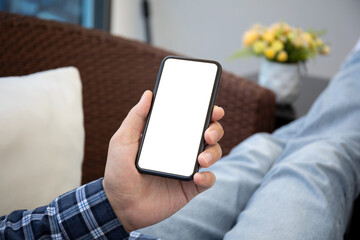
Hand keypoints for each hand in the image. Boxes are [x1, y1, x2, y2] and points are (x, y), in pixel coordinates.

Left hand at [103, 90, 224, 232]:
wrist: (120, 205)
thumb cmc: (118, 172)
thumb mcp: (122, 141)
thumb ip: (136, 117)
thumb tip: (148, 94)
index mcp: (168, 136)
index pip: (191, 119)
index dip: (206, 112)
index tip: (213, 108)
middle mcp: (181, 149)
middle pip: (208, 134)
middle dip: (215, 130)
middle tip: (207, 134)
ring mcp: (187, 168)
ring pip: (213, 154)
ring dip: (213, 153)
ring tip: (201, 159)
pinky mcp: (190, 187)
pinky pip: (208, 180)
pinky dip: (208, 177)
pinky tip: (197, 177)